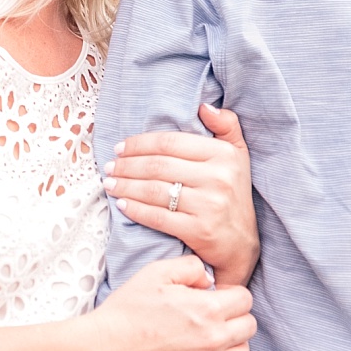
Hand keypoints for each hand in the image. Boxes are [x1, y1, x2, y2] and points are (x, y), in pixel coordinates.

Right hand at [81, 255, 253, 350]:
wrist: (105, 350)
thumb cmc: (127, 310)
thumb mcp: (155, 273)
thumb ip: (189, 267)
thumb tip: (208, 281)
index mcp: (207, 309)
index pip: (245, 299)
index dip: (232, 294)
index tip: (217, 296)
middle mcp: (213, 339)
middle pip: (249, 327)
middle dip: (236, 316)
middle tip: (215, 314)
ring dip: (233, 343)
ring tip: (213, 336)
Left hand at [104, 104, 258, 288]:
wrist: (242, 244)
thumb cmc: (233, 193)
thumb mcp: (237, 155)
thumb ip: (226, 126)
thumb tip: (203, 107)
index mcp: (224, 154)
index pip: (170, 143)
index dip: (139, 144)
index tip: (120, 148)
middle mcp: (219, 178)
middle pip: (158, 166)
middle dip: (127, 165)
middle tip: (109, 166)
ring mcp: (210, 205)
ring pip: (155, 190)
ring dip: (126, 186)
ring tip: (109, 184)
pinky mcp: (200, 231)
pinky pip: (158, 217)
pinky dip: (135, 210)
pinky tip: (122, 205)